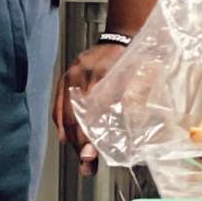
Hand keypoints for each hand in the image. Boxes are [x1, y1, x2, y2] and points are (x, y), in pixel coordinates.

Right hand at [56, 40, 126, 177]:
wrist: (123, 35)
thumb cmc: (136, 55)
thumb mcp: (144, 76)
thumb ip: (136, 99)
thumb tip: (132, 130)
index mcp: (100, 73)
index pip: (88, 113)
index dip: (87, 137)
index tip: (90, 155)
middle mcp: (80, 74)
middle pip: (72, 116)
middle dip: (78, 144)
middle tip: (86, 165)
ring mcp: (70, 75)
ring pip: (62, 112)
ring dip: (70, 137)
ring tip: (80, 156)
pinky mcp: (66, 77)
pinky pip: (58, 105)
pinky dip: (62, 123)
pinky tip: (68, 137)